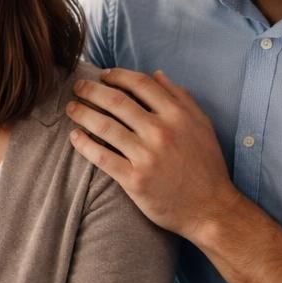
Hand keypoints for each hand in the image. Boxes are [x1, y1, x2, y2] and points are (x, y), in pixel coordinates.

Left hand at [66, 68, 239, 239]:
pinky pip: (102, 157)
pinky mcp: (134, 180)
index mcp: (178, 115)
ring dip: (82, 113)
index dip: (117, 75)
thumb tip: (157, 74)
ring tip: (71, 108)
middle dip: (92, 89)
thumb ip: (181, 97)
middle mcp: (161, 132)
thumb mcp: (202, 124)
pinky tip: (74, 136)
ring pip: (104, 126)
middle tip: (78, 86)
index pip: (140, 84)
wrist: (210, 209)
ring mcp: (146, 156)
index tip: (103, 75)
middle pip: (116, 101)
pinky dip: (84, 144)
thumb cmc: (206, 165)